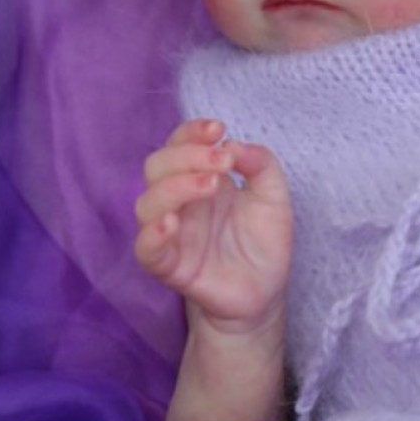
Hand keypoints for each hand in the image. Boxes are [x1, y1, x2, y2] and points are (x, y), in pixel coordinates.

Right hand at [135, 119, 292, 332]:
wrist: (266, 291)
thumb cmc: (263, 240)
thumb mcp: (274, 195)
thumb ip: (261, 164)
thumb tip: (235, 144)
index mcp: (201, 178)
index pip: (179, 145)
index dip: (191, 132)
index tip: (218, 129)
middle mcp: (180, 201)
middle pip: (157, 166)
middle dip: (187, 155)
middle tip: (222, 161)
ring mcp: (172, 233)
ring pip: (147, 202)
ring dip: (175, 187)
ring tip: (211, 185)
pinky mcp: (170, 266)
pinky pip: (145, 249)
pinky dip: (151, 234)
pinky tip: (171, 223)